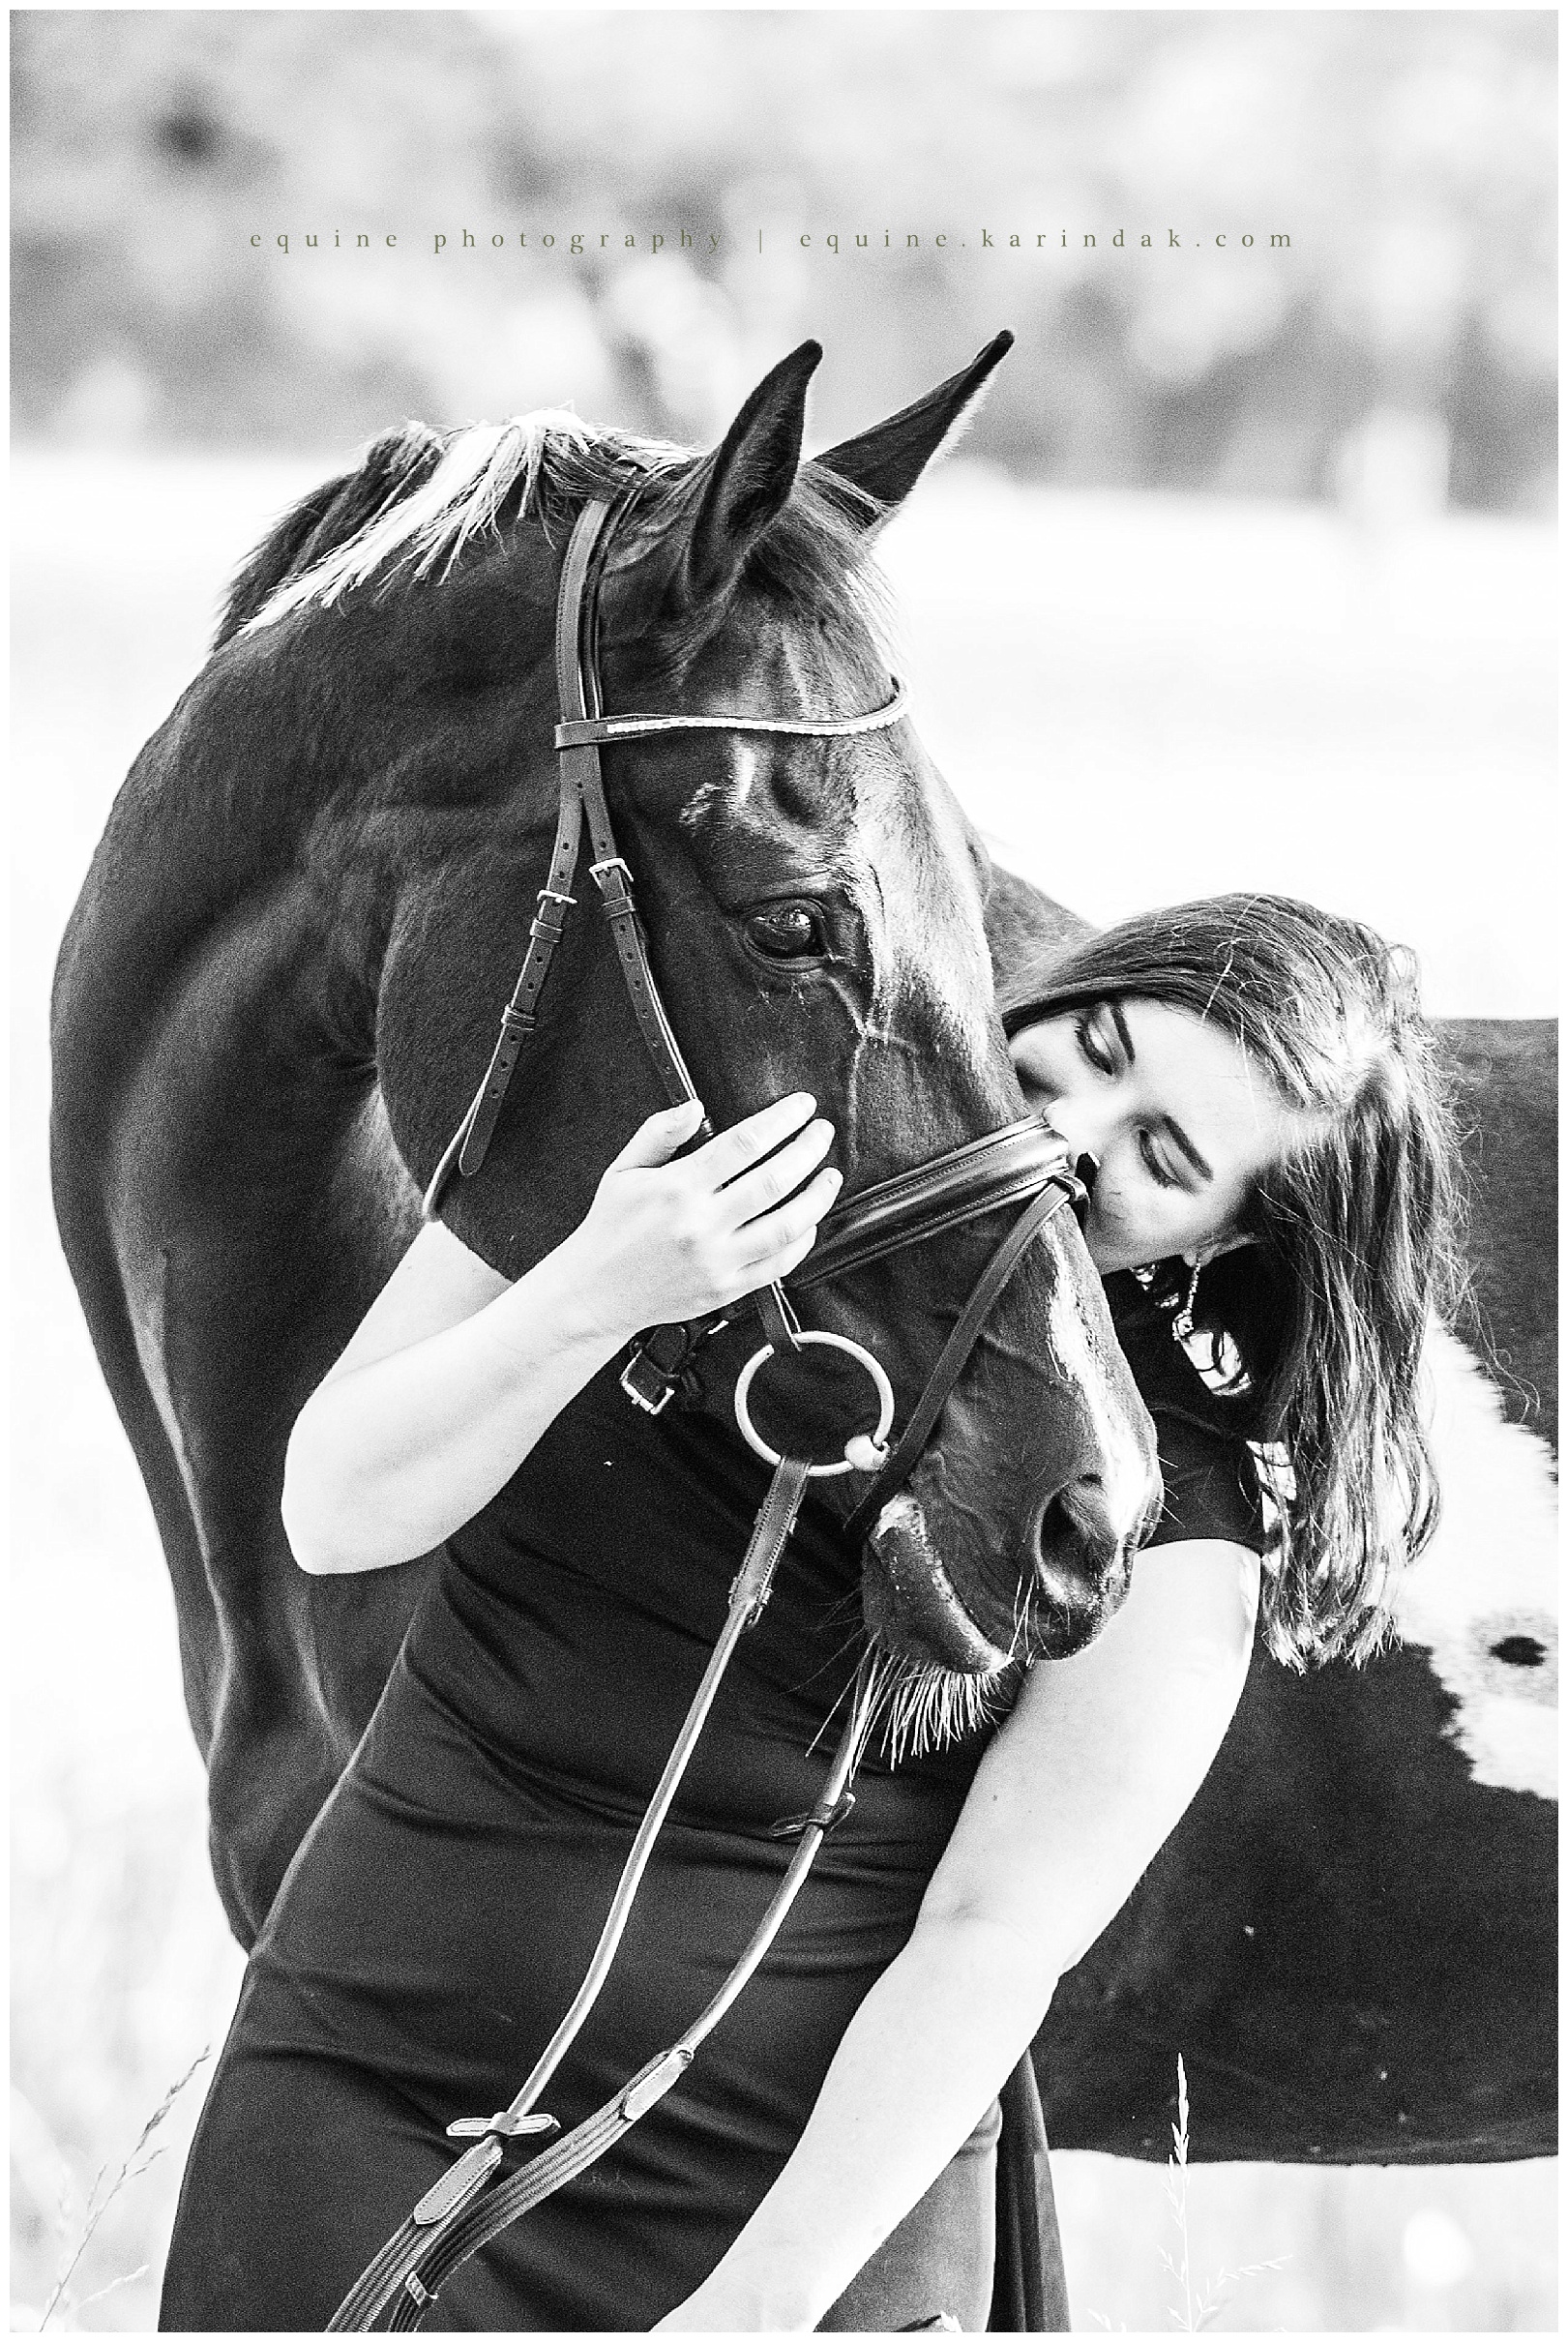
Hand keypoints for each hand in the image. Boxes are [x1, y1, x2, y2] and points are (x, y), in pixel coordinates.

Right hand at [558, 1094, 840, 1343]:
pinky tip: (810, 1222)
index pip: (745, 1143)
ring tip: (830, 1174)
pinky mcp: (727, 1289)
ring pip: (787, 1225)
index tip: (802, 1107)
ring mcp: (718, 1260)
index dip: (782, 1120)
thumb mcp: (623, 1170)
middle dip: (808, 1150)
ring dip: (817, 1196)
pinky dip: (803, 1241)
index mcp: (678, 1188)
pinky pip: (779, 1264)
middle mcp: (701, 1224)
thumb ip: (659, 1132)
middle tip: (822, 1132)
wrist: (595, 1293)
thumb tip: (695, 1106)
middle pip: (774, 1180)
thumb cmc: (610, 1229)